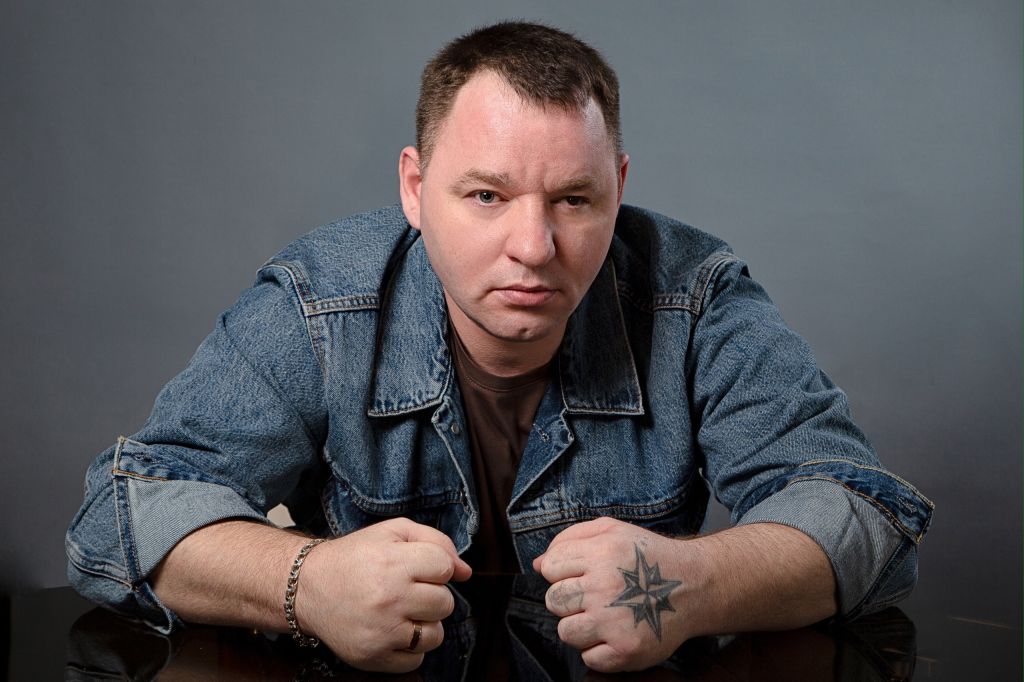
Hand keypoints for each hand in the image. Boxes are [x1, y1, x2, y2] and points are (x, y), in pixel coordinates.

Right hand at [295, 517, 471, 672]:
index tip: (417, 568)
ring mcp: (381, 631)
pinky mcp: (374, 656)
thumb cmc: (356, 557)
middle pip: (445, 603)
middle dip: (431, 595)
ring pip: (435, 635)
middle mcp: (388, 598)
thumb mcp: (393, 532)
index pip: (444, 568)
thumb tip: (465, 572)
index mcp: (393, 563)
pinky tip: (392, 630)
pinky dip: (409, 647)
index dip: (436, 567)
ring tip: (402, 612)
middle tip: (408, 590)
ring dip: (424, 624)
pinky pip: (416, 660)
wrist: (309, 587)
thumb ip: (436, 542)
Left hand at [533, 517, 691, 672]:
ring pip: (566, 632)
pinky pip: (589, 658)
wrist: (695, 585)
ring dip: (581, 627)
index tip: (581, 575)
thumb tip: (537, 564)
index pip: (550, 567)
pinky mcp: (626, 650)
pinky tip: (616, 633)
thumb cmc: (648, 557)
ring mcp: (616, 621)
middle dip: (568, 600)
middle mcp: (606, 586)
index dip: (561, 571)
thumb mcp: (612, 530)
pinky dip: (599, 650)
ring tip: (604, 616)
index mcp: (601, 552)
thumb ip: (570, 538)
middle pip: (554, 601)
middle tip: (594, 597)